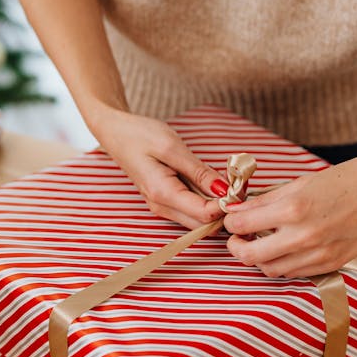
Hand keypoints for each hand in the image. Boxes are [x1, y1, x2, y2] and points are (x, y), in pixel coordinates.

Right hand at [90, 107, 228, 227]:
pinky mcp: (165, 200)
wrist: (116, 132)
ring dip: (215, 205)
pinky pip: (190, 209)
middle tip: (238, 184)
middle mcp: (162, 207)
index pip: (204, 215)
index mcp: (163, 194)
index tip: (240, 186)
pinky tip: (211, 181)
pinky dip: (205, 199)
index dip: (227, 205)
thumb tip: (225, 190)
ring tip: (226, 180)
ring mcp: (162, 206)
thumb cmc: (140, 135)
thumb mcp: (172, 148)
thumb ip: (199, 172)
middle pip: (203, 224)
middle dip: (224, 209)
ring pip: (198, 219)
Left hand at [223, 131, 356, 277]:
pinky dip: (284, 263)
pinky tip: (285, 248)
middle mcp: (304, 236)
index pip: (242, 225)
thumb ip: (267, 199)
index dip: (230, 222)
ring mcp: (319, 254)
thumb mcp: (301, 183)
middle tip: (236, 238)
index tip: (231, 218)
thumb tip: (239, 209)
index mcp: (293, 209)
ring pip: (272, 270)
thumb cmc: (347, 179)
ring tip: (262, 242)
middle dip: (236, 247)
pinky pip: (296, 273)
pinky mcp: (333, 264)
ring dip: (260, 258)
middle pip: (251, 256)